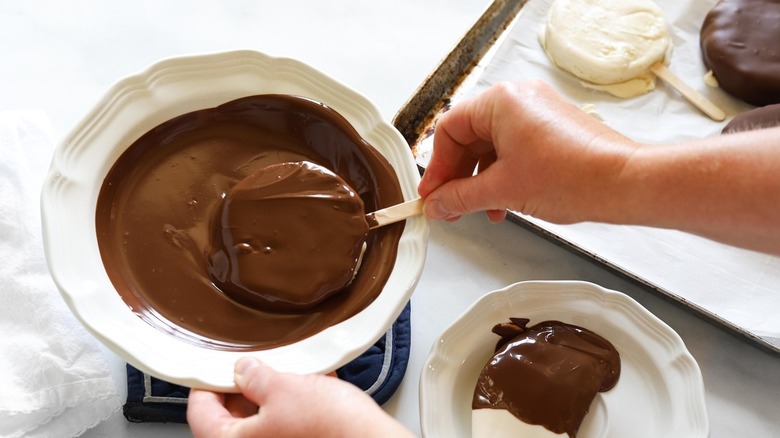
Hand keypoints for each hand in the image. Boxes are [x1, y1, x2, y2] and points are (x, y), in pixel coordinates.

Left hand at [187, 357, 412, 437]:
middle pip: (231, 417)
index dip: (206, 382)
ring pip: (262, 418)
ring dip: (272, 391)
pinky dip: (295, 402)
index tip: (214, 364)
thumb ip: (254, 376)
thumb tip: (243, 370)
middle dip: (244, 385)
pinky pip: (289, 422)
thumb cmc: (330, 428)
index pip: (200, 412)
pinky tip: (311, 382)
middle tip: (254, 362)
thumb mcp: (283, 388)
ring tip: (287, 369)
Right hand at [418, 80, 636, 223]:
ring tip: (479, 211)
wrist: (625, 183)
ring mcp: (538, 113)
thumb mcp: (502, 191)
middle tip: (449, 206)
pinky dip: (503, 175)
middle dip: (458, 176)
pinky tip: (503, 204)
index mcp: (501, 101)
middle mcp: (519, 99)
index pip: (449, 130)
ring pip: (491, 147)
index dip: (437, 167)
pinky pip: (514, 149)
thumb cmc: (574, 176)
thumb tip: (437, 204)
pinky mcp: (552, 129)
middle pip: (469, 138)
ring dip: (480, 181)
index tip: (433, 195)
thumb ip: (460, 197)